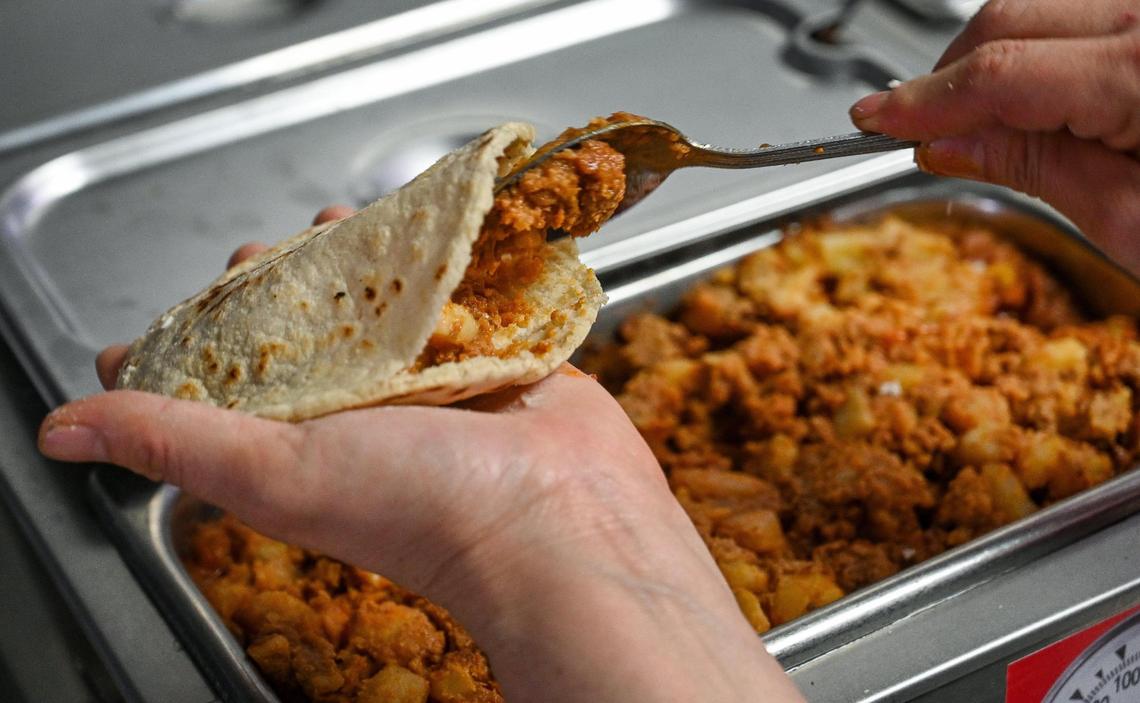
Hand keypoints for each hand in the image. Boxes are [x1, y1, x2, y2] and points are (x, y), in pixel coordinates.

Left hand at [39, 206, 804, 702]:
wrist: (561, 517)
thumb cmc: (422, 507)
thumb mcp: (273, 471)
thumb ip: (171, 440)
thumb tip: (60, 432)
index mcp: (306, 436)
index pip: (232, 376)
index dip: (200, 333)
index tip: (188, 298)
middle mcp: (366, 409)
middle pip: (310, 329)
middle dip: (284, 280)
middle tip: (268, 250)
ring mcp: (433, 379)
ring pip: (383, 303)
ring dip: (361, 258)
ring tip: (343, 217)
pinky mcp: (495, 353)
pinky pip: (460, 294)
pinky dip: (444, 260)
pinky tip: (434, 228)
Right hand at [849, 0, 1139, 272]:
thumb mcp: (1127, 218)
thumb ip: (1033, 169)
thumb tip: (945, 145)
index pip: (999, 73)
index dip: (924, 101)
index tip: (874, 121)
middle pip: (1008, 21)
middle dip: (949, 76)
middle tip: (916, 132)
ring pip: (1036, 9)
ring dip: (992, 59)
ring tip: (980, 122)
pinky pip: (1075, 16)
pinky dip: (1036, 50)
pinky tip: (1033, 96)